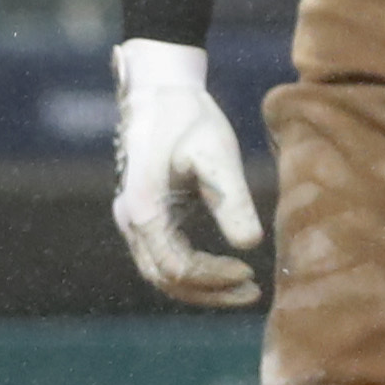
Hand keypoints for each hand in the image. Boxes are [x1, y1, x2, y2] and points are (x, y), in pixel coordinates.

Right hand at [109, 37, 262, 305]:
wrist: (160, 92)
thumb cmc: (189, 118)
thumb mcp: (217, 154)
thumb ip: (231, 199)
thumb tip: (250, 245)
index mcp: (144, 207)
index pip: (176, 267)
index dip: (213, 278)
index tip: (249, 271)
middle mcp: (131, 219)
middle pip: (165, 279)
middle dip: (209, 292)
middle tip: (252, 292)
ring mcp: (134, 220)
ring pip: (162, 273)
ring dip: (201, 287)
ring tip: (243, 289)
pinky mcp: (146, 217)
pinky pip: (164, 257)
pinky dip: (193, 272)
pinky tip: (224, 270)